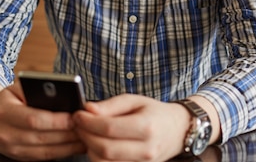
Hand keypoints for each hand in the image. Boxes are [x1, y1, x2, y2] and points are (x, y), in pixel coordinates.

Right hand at [0, 81, 85, 160]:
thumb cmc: (9, 98)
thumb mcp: (17, 88)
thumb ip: (35, 89)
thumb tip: (61, 93)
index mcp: (4, 112)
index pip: (33, 119)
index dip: (56, 120)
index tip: (74, 116)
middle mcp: (5, 133)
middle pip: (41, 137)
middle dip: (67, 133)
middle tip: (86, 127)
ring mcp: (11, 149)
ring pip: (45, 151)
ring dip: (68, 146)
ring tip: (85, 137)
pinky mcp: (18, 157)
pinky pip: (43, 158)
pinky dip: (62, 152)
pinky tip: (75, 145)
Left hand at [72, 94, 190, 161]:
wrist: (176, 131)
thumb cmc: (154, 113)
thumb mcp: (134, 101)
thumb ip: (110, 105)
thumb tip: (88, 109)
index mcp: (147, 127)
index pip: (109, 128)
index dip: (88, 122)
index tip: (78, 115)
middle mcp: (146, 149)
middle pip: (104, 149)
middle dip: (85, 136)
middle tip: (78, 124)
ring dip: (89, 148)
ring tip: (87, 134)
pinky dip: (98, 158)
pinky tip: (96, 145)